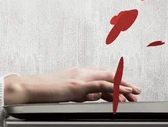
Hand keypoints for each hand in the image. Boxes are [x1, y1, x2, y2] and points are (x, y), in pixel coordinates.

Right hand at [3, 67, 140, 104]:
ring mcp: (80, 77)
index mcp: (79, 73)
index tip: (128, 88)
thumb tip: (97, 96)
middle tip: (137, 92)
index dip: (117, 80)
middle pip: (109, 74)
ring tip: (134, 93)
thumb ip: (83, 92)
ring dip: (123, 86)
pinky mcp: (77, 85)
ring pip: (108, 78)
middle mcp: (81, 72)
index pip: (103, 74)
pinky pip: (100, 85)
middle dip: (125, 82)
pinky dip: (113, 88)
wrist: (31, 88)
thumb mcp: (68, 92)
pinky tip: (122, 93)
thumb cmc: (46, 91)